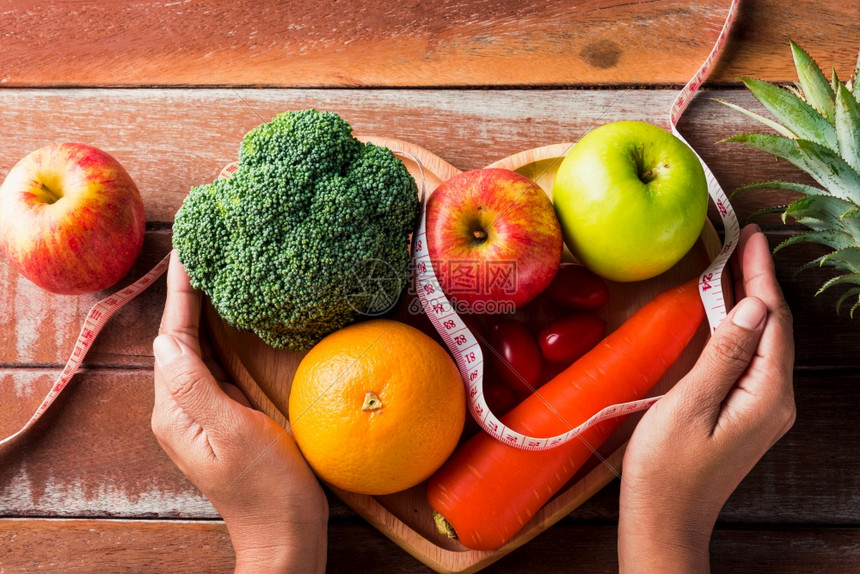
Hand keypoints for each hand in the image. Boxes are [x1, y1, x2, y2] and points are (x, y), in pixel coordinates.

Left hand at [151, 251, 327, 572]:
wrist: (285, 532)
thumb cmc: (267, 488)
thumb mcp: (232, 434)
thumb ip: (197, 387)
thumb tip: (167, 339)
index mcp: (176, 409)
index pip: (174, 338)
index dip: (182, 293)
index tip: (188, 250)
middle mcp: (181, 407)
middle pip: (179, 338)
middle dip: (188, 293)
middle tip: (201, 247)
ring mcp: (202, 411)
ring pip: (196, 348)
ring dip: (201, 308)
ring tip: (211, 269)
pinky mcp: (224, 414)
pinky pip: (214, 362)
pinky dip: (218, 333)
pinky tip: (229, 316)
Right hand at [618, 224, 795, 572]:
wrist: (665, 521)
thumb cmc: (667, 469)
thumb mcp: (689, 406)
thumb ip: (723, 356)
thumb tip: (750, 307)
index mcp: (767, 395)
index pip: (772, 320)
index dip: (761, 275)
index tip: (750, 237)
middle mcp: (776, 400)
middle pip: (775, 327)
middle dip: (761, 281)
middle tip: (742, 241)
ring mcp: (764, 409)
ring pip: (765, 341)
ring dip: (752, 301)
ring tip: (736, 265)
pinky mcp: (747, 414)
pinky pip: (752, 358)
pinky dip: (742, 327)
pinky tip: (728, 313)